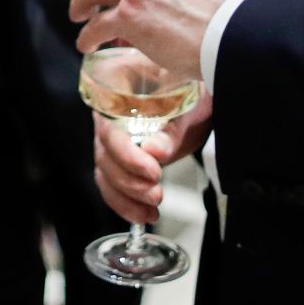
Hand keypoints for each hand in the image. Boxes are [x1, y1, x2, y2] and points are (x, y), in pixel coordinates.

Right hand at [93, 91, 212, 224]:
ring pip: (105, 173)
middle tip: (156, 192)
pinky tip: (144, 215)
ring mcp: (111, 139)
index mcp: (116, 89)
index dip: (126, 154)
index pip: (108, 126)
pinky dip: (125, 204)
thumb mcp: (188, 106)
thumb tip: (155, 152)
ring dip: (126, 197)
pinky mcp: (119, 161)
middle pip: (104, 153)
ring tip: (151, 209)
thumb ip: (172, 130)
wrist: (199, 102)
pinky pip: (111, 185)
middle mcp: (106, 114)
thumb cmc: (192, 93)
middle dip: (129, 180)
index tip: (153, 170)